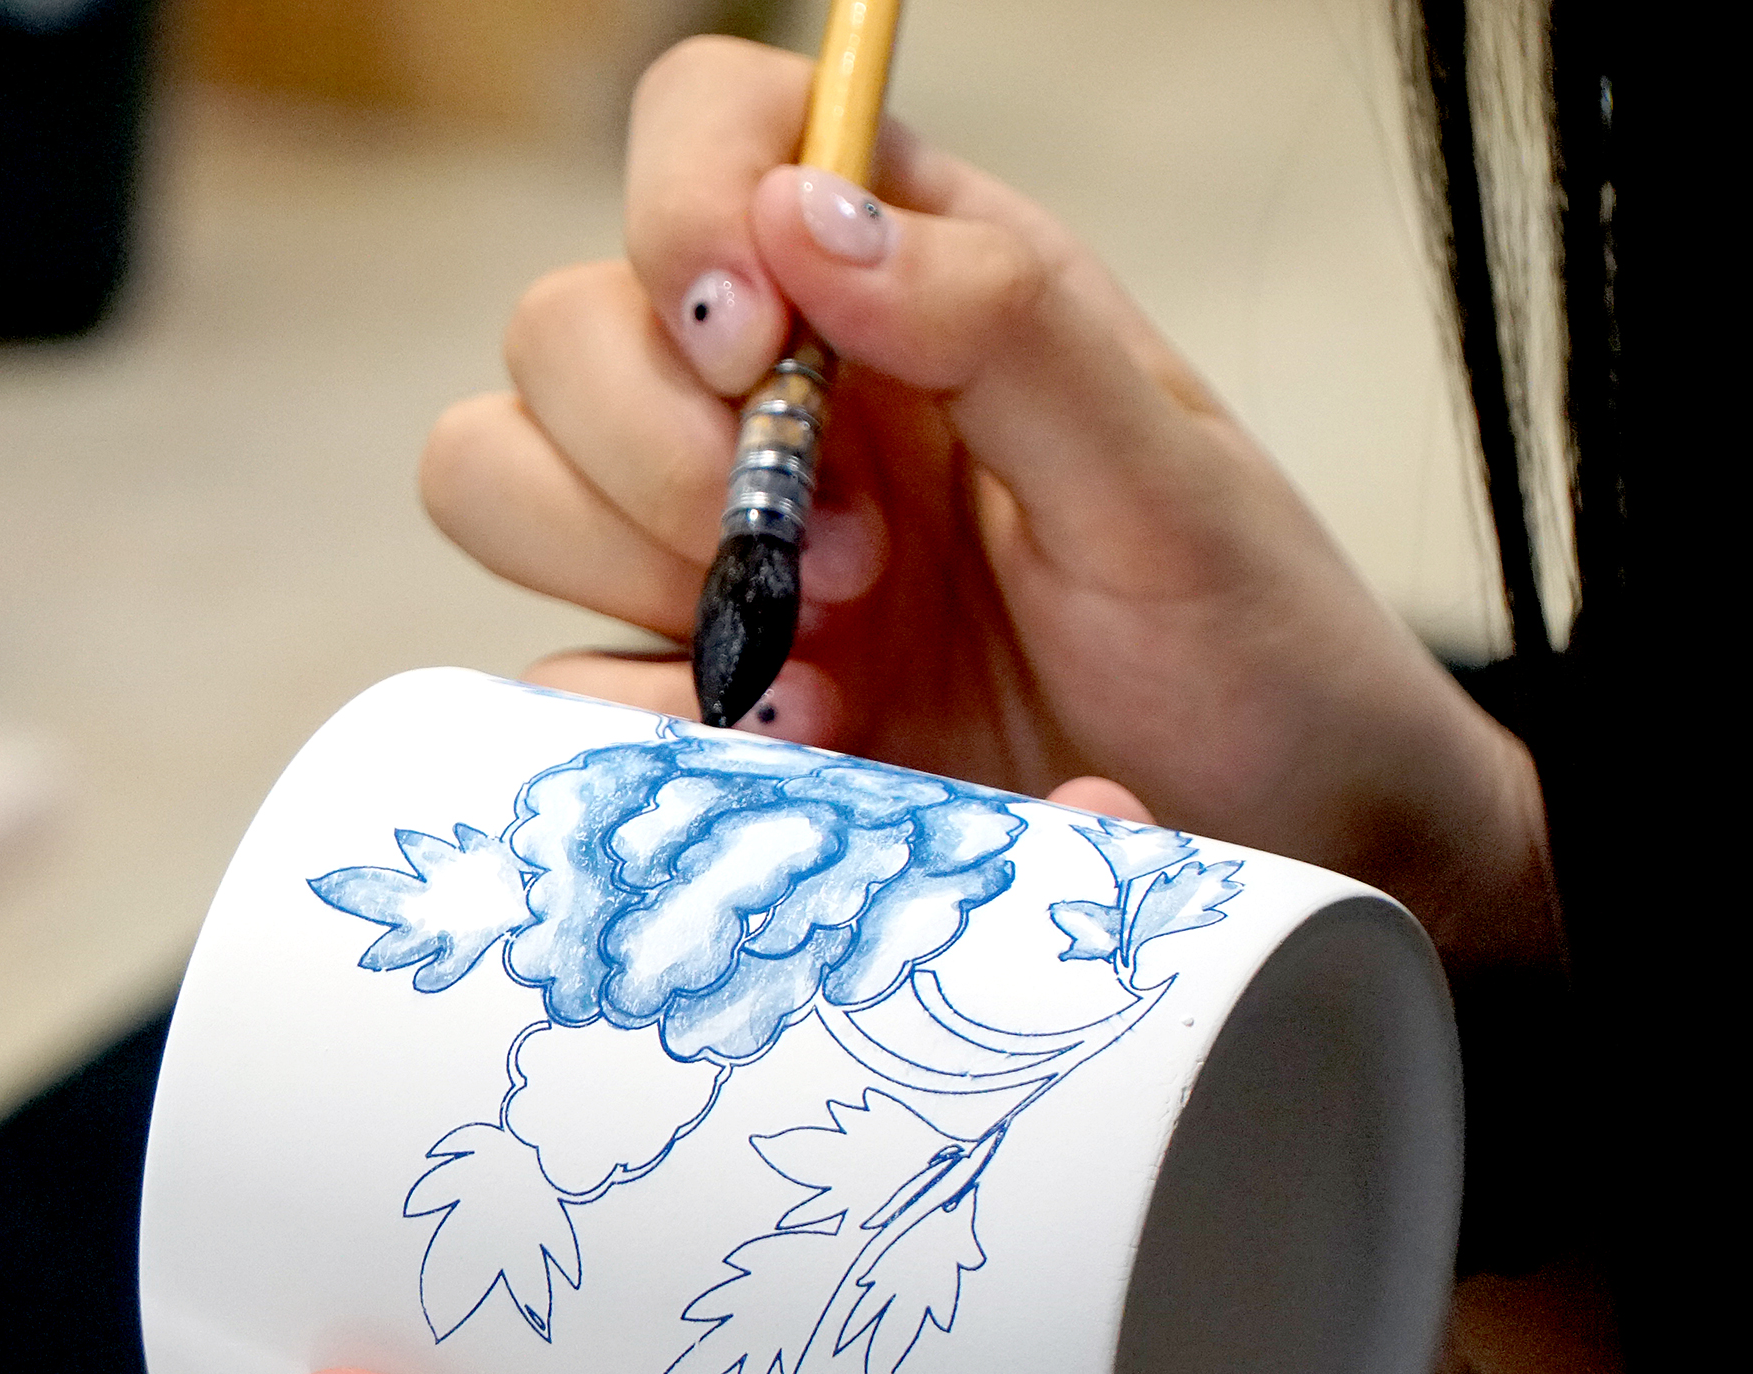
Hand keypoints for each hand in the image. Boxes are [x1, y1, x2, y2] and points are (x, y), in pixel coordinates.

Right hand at [417, 36, 1556, 977]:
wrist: (1262, 856)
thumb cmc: (1245, 648)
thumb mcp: (1165, 477)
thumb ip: (998, 320)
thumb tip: (803, 216)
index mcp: (900, 279)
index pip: (710, 127)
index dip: (681, 200)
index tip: (751, 332)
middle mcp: (775, 395)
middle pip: (560, 327)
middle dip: (656, 441)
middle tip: (840, 555)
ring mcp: (712, 549)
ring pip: (501, 476)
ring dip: (626, 566)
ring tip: (818, 667)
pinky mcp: (686, 692)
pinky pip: (548, 670)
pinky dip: (633, 710)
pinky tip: (789, 747)